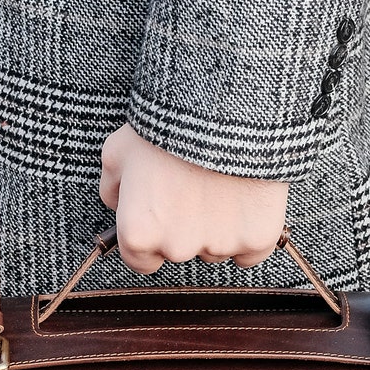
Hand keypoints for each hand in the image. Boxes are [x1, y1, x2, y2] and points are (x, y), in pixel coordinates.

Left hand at [99, 123, 288, 274]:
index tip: (163, 215)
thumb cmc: (168, 126)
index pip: (141, 260)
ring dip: (217, 229)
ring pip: (216, 250)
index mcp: (138, 233)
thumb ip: (113, 189)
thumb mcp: (119, 150)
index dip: (152, 237)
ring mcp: (218, 246)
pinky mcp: (256, 239)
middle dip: (185, 228)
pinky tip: (244, 202)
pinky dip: (250, 233)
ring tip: (220, 186)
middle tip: (193, 188)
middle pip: (180, 252)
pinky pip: (251, 253)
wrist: (225, 108)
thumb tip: (119, 205)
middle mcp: (176, 248)